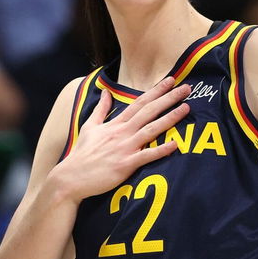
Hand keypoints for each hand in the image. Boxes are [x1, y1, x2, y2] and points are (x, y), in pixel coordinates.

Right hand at [54, 78, 190, 201]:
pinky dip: (161, 150)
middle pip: (149, 111)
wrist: (71, 178)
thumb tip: (105, 93)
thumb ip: (100, 109)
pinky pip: (146, 156)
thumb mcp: (89, 127)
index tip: (170, 81)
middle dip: (168, 98)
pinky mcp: (125, 165)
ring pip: (151, 129)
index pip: (138, 103)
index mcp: (115, 124)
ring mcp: (124, 148)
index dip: (156, 91)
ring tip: (186, 108)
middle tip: (186, 88)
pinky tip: (175, 144)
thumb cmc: (81, 154)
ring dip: (169, 118)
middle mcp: (122, 133)